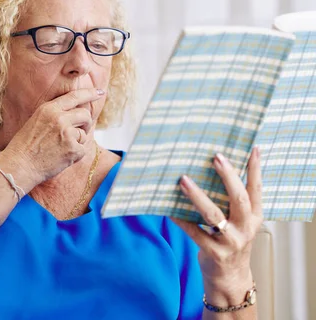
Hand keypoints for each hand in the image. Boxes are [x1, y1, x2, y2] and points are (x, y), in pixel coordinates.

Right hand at [2, 88, 103, 188]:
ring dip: (77, 141)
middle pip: (85, 114)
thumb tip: (76, 114)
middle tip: (80, 131)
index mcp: (49, 109)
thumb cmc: (25, 145)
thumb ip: (55, 114)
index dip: (90, 93)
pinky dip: (76, 154)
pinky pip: (83, 148)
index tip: (100, 93)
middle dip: (86, 123)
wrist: (20, 165)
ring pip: (84, 133)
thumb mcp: (36, 120)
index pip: (74, 96)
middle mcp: (59, 118)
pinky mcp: (73, 149)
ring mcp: (67, 133)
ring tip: (61, 148)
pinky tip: (62, 157)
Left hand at [170, 147, 262, 304]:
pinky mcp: (214, 253)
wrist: (230, 279)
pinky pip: (194, 232)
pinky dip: (180, 219)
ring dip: (197, 196)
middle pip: (239, 199)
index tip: (253, 148)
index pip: (257, 189)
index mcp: (254, 217)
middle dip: (228, 177)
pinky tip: (168, 208)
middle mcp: (246, 228)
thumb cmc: (231, 242)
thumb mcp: (240, 222)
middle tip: (216, 157)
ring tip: (183, 180)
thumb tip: (215, 169)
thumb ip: (232, 201)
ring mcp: (230, 242)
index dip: (256, 169)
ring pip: (214, 215)